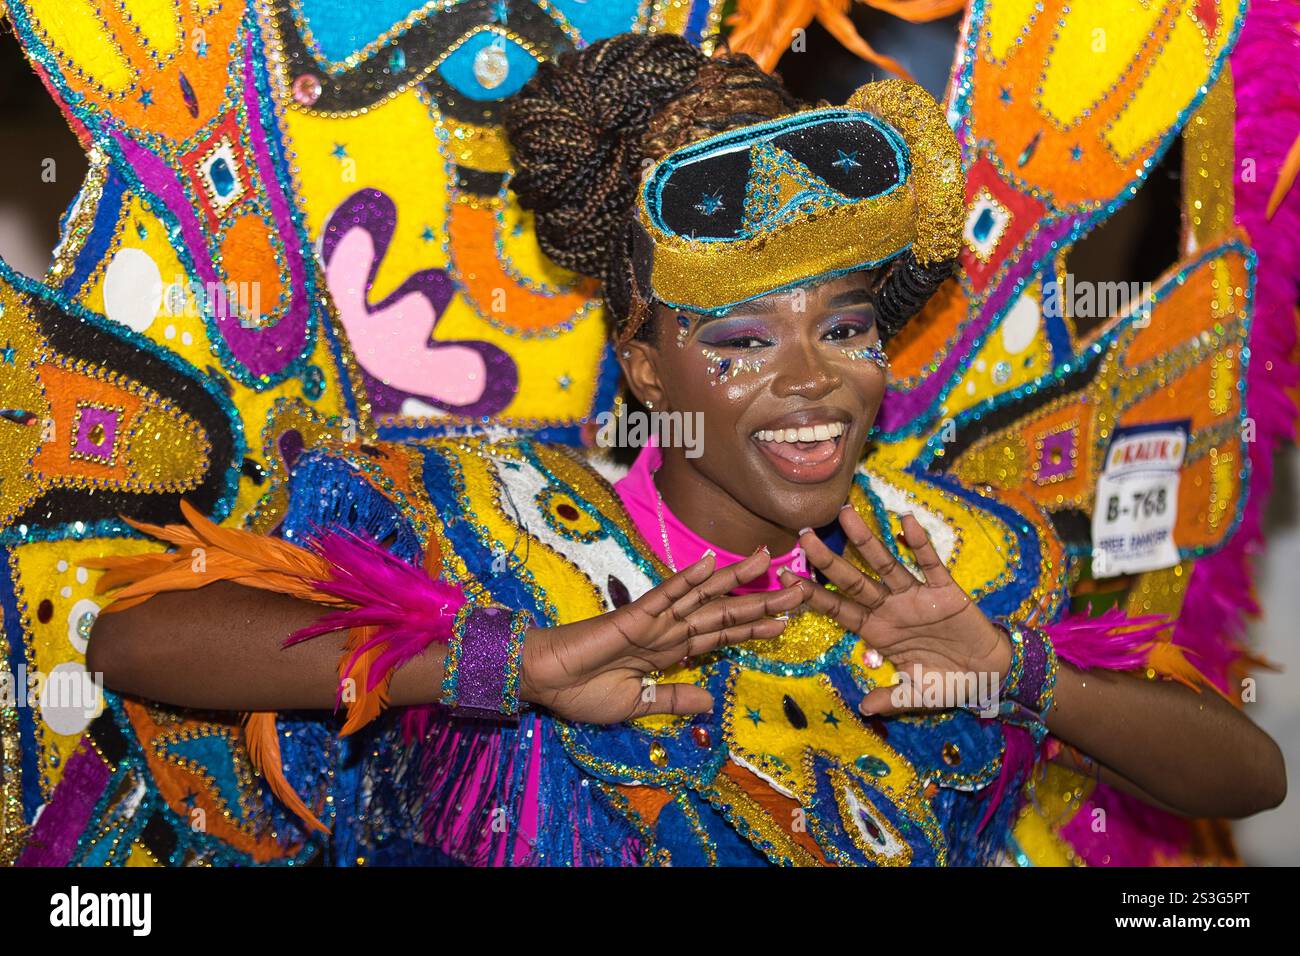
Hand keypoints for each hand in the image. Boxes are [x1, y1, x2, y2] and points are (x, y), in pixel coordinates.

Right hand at [520, 549, 804, 723]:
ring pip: (703, 596)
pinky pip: (666, 594)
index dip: (752, 627)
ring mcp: (654, 620)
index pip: (720, 637)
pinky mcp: (634, 616)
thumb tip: (710, 701)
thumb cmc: (582, 693)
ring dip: (735, 579)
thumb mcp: (637, 705)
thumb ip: (673, 699)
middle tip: (799, 586)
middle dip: (761, 600)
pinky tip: (711, 563)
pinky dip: (688, 578)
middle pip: (723, 612)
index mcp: (669, 652)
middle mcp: (668, 631)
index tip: (785, 620)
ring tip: (767, 560)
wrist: (546, 681)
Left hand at [778, 506, 1010, 716]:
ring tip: (845, 514)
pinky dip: (920, 544)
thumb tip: (864, 709)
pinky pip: (930, 564)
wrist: (988, 674)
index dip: (813, 595)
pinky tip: (906, 522)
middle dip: (828, 560)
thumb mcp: (917, 695)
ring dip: (866, 540)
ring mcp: (916, 596)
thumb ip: (891, 699)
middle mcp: (890, 609)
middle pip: (853, 580)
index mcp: (877, 632)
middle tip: (803, 536)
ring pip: (885, 564)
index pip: (838, 609)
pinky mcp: (945, 590)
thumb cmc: (948, 682)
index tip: (786, 579)